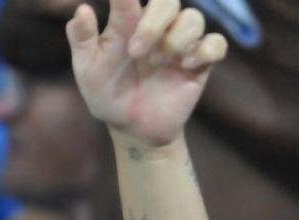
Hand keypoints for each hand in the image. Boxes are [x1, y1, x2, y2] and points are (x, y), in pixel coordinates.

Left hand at [67, 0, 226, 146]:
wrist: (132, 128)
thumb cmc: (108, 93)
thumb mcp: (87, 70)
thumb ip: (82, 39)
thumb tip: (82, 9)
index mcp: (129, 21)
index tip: (123, 0)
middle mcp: (158, 26)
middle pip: (169, 1)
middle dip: (154, 23)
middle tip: (135, 52)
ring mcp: (181, 44)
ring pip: (194, 18)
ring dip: (176, 40)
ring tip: (158, 64)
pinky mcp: (200, 63)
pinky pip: (216, 43)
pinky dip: (204, 51)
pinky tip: (186, 66)